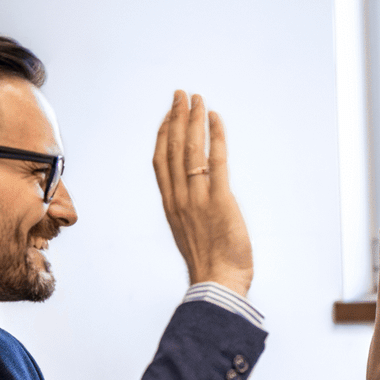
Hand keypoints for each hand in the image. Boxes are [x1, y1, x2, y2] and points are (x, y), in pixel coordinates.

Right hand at [151, 91, 253, 295]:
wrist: (216, 284)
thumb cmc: (210, 265)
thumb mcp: (191, 235)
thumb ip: (190, 215)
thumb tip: (197, 203)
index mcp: (171, 206)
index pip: (161, 161)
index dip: (164, 135)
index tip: (169, 115)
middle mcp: (179, 198)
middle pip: (172, 148)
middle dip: (176, 117)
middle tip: (180, 94)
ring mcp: (197, 198)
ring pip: (190, 149)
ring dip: (193, 120)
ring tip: (196, 98)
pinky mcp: (218, 200)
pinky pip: (215, 161)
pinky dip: (215, 136)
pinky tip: (215, 118)